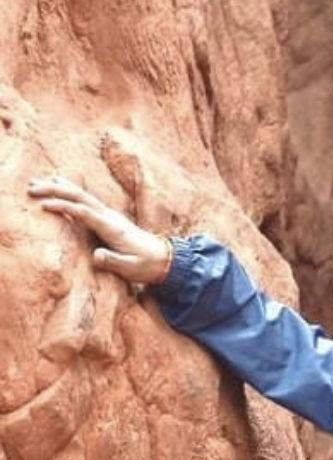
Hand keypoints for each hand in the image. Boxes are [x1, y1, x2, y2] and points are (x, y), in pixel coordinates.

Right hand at [26, 174, 171, 284]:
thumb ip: (114, 262)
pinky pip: (85, 200)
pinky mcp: (108, 217)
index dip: (65, 207)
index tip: (45, 205)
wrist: (164, 259)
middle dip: (55, 191)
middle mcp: (110, 217)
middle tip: (32, 188)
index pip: (84, 212)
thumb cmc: (147, 266)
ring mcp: (109, 215)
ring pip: (81, 195)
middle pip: (79, 197)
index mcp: (113, 228)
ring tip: (37, 181)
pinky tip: (59, 184)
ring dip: (59, 186)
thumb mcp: (131, 268)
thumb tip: (96, 256)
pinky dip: (70, 190)